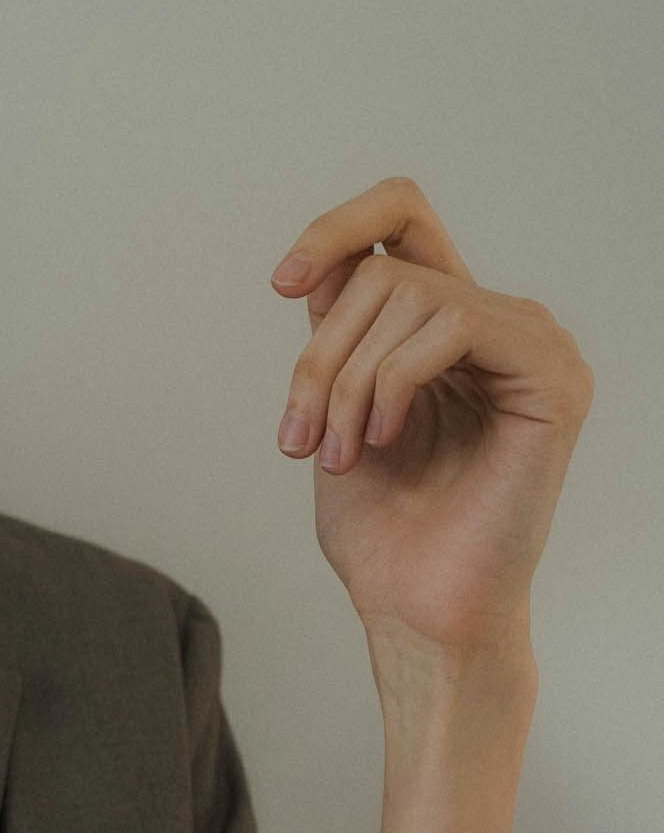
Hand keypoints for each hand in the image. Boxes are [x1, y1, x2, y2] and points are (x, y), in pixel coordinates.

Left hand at [270, 175, 593, 656]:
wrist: (419, 612)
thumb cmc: (384, 536)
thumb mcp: (335, 415)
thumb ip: (335, 340)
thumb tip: (315, 268)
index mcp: (444, 329)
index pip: (401, 220)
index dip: (336, 230)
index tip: (281, 284)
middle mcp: (495, 324)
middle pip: (383, 271)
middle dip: (320, 356)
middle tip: (300, 438)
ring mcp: (531, 345)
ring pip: (409, 295)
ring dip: (346, 381)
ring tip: (338, 454)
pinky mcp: (552, 375)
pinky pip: (458, 322)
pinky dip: (396, 380)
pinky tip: (384, 439)